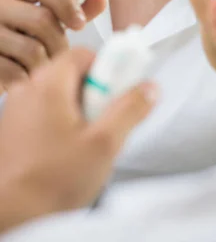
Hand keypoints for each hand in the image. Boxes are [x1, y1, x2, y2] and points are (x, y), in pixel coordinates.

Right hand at [0, 0, 105, 91]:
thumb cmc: (10, 35)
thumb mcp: (31, 14)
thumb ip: (64, 8)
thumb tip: (101, 0)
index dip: (66, 1)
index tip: (79, 23)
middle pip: (42, 20)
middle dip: (60, 42)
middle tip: (63, 57)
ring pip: (32, 50)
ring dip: (46, 65)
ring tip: (46, 70)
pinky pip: (15, 73)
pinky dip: (28, 80)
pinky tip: (27, 79)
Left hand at [0, 47, 156, 232]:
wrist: (11, 216)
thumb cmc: (49, 183)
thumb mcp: (104, 144)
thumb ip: (131, 110)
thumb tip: (149, 88)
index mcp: (48, 85)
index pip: (84, 53)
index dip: (108, 68)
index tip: (121, 88)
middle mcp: (28, 90)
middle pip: (73, 72)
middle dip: (96, 92)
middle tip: (106, 119)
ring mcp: (17, 109)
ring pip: (59, 93)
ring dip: (80, 107)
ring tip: (89, 138)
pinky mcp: (13, 128)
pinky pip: (45, 110)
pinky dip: (62, 120)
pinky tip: (70, 148)